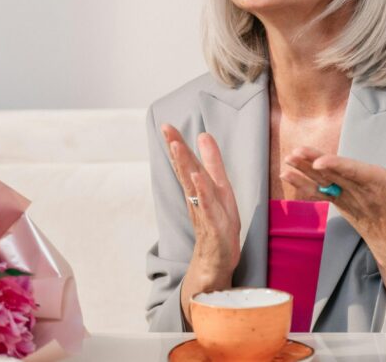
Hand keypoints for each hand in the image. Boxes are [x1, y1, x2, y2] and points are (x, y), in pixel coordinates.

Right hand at [161, 124, 240, 276]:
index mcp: (198, 187)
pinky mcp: (214, 225)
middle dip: (176, 149)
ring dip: (185, 165)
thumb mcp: (219, 187)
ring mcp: (204, 211)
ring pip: (192, 185)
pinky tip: (197, 178)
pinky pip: (207, 206)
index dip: (176, 144)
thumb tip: (204, 135)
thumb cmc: (217, 222)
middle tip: (166, 129)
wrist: (216, 259)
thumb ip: (212, 162)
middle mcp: (197, 198)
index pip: (185, 163)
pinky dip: (202, 192)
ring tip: (177, 146)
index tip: (166, 125)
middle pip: (185, 170)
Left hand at [280, 146, 385, 268]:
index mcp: (379, 185)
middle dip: (313, 163)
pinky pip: (319, 192)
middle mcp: (359, 192)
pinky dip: (302, 183)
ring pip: (324, 182)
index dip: (336, 166)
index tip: (319, 162)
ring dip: (304, 170)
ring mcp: (347, 199)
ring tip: (288, 159)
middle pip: (334, 174)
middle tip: (295, 152)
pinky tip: (287, 174)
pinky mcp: (340, 204)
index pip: (354, 172)